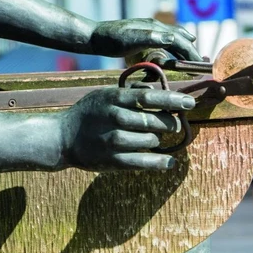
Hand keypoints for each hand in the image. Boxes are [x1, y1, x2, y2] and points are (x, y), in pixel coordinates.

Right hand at [58, 86, 194, 170]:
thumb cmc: (89, 113)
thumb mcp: (104, 93)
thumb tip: (158, 90)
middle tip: (173, 123)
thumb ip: (130, 90)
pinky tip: (169, 162)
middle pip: (154, 120)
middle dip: (170, 122)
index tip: (190, 102)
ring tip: (154, 138)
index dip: (173, 99)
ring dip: (158, 140)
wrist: (63, 137)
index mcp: (114, 98)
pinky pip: (144, 162)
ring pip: (152, 141)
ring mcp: (114, 141)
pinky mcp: (113, 160)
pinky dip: (160, 163)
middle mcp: (115, 118)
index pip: (149, 97)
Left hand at [90, 19, 202, 63]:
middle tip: (200, 64)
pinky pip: (162, 43)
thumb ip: (151, 38)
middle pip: (179, 38)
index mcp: (154, 28)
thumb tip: (172, 39)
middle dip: (190, 51)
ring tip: (192, 58)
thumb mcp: (130, 40)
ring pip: (172, 38)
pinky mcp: (142, 38)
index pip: (179, 41)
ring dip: (183, 48)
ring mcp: (148, 32)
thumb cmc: (110, 39)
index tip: (200, 66)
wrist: (93, 37)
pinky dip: (171, 48)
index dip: (191, 53)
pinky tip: (171, 55)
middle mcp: (154, 28)